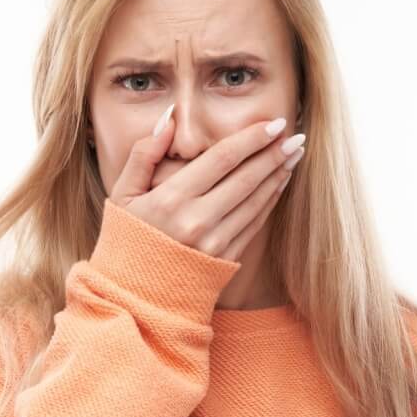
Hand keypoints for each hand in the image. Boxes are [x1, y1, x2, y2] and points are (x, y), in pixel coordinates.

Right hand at [109, 105, 305, 261]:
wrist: (133, 295)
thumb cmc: (126, 238)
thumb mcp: (122, 194)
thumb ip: (143, 154)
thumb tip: (169, 121)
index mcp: (171, 199)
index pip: (222, 158)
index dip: (251, 138)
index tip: (273, 124)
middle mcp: (197, 220)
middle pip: (246, 178)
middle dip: (274, 153)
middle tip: (294, 135)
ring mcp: (215, 242)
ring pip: (256, 200)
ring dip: (278, 175)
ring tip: (294, 154)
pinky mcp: (226, 259)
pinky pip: (255, 223)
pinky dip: (270, 200)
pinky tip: (279, 183)